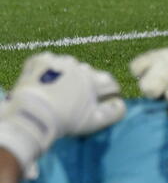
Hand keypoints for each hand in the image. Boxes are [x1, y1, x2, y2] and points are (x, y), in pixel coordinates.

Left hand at [0, 53, 125, 178]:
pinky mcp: (39, 61)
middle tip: (78, 99)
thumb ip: (114, 113)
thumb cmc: (65, 120)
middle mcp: (79, 66)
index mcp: (94, 80)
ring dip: (69, 74)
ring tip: (60, 88)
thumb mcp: (94, 121)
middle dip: (87, 83)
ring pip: (70, 65)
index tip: (106, 101)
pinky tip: (45, 79)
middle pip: (90, 73)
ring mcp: (58, 61)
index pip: (110, 82)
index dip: (110, 93)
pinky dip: (49, 68)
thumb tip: (122, 104)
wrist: (31, 115)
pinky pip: (48, 60)